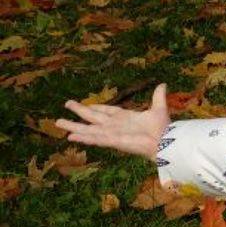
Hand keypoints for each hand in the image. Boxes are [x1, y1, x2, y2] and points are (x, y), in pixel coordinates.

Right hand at [56, 83, 170, 162]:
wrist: (166, 142)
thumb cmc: (163, 128)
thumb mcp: (159, 108)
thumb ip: (158, 97)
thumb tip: (163, 84)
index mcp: (125, 118)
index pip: (107, 111)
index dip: (97, 108)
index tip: (87, 105)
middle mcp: (115, 126)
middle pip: (93, 118)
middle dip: (80, 112)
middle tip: (66, 105)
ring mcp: (112, 134)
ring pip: (89, 129)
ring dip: (74, 126)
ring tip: (58, 122)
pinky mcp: (112, 141)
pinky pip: (95, 138)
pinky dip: (83, 137)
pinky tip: (70, 136)